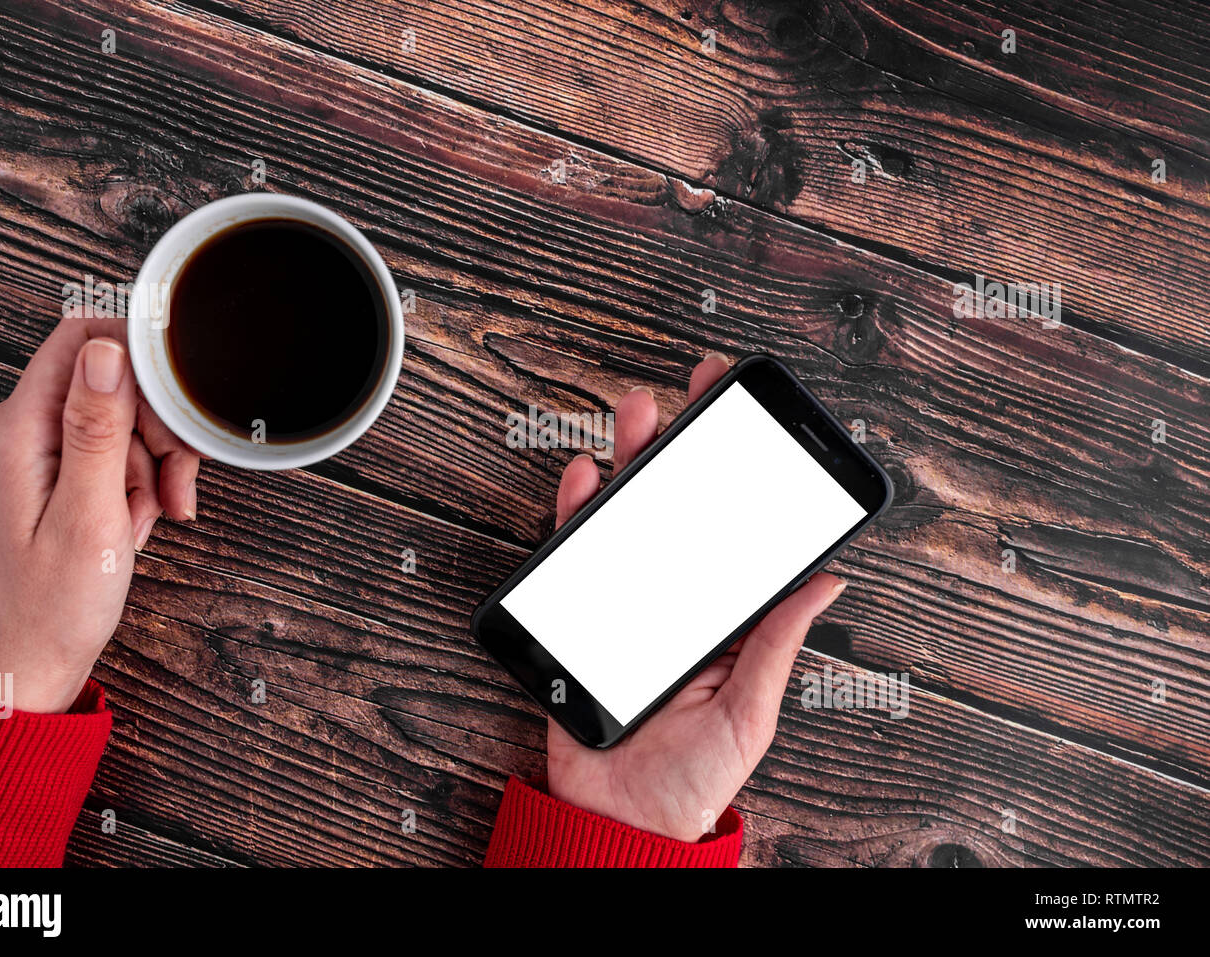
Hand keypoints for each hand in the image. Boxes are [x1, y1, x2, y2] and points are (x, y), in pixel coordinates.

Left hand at [0, 313, 200, 712]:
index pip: (82, 339)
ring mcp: (40, 447)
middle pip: (114, 380)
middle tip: (175, 483)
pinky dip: (142, 479)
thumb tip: (107, 351)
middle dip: (159, 427)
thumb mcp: (89, 513)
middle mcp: (23, 427)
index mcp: (20, 428)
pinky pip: (118, 449)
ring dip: (156, 461)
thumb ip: (98, 429)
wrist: (38, 654)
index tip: (181, 399)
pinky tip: (141, 516)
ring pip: (125, 417)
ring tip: (156, 512)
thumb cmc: (57, 601)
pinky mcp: (59, 468)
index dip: (141, 358)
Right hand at [545, 354, 845, 841]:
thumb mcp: (747, 713)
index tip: (754, 426)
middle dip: (688, 447)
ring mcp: (627, 602)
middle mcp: (678, 602)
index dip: (744, 477)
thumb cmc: (689, 781)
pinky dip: (576, 512)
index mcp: (726, 621)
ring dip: (632, 461)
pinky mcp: (581, 613)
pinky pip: (576, 554)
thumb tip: (826, 582)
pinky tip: (585, 479)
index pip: (738, 534)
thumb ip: (775, 644)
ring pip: (630, 519)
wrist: (616, 820)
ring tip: (640, 416)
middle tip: (697, 394)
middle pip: (683, 511)